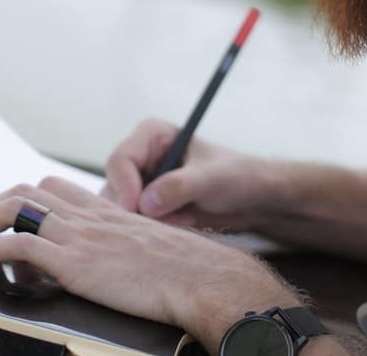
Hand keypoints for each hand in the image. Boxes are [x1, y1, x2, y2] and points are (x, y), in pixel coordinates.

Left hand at [0, 176, 302, 349]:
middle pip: (29, 192)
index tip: (15, 215)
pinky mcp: (74, 263)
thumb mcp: (150, 244)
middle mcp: (90, 217)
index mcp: (108, 210)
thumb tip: (112, 256)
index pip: (55, 187)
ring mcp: (80, 237)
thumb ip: (125, 241)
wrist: (202, 280)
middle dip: (0, 205)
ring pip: (17, 210)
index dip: (27, 198)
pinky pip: (20, 245)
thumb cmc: (186, 270)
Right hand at [101, 118, 280, 231]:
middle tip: (164, 221)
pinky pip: (132, 222)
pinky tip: (179, 224)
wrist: (253, 199)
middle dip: (134, 208)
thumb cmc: (237, 176)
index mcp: (151, 135)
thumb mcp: (211, 179)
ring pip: (119, 208)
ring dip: (144, 221)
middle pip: (113, 186)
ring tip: (180, 219)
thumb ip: (178, 186)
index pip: (120, 160)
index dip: (124, 186)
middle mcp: (140, 157)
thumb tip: (145, 203)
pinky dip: (150, 229)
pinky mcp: (146, 206)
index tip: (135, 210)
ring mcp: (141, 183)